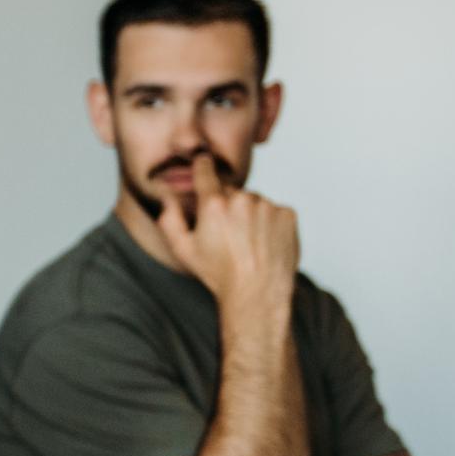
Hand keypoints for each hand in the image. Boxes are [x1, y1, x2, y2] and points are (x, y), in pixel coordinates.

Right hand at [156, 153, 297, 309]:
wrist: (257, 292)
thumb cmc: (218, 274)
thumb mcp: (183, 250)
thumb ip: (169, 219)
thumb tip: (167, 196)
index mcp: (214, 205)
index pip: (206, 170)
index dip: (202, 166)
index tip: (203, 162)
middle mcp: (243, 199)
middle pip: (230, 191)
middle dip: (226, 204)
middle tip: (225, 232)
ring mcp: (268, 206)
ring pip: (254, 201)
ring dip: (248, 213)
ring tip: (246, 241)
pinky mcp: (287, 214)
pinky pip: (274, 210)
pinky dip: (268, 221)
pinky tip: (262, 241)